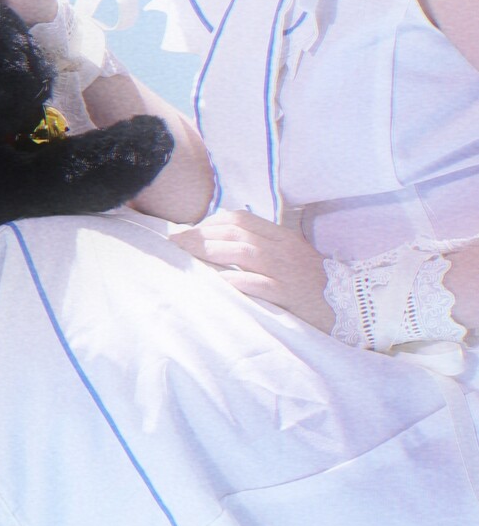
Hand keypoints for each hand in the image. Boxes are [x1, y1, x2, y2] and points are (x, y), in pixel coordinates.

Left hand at [168, 210, 334, 330]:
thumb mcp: (290, 258)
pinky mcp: (288, 295)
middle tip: (174, 245)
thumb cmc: (314, 285)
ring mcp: (286, 271)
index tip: (188, 234)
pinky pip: (257, 284)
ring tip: (184, 258)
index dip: (209, 224)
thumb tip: (224, 247)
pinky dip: (233, 281)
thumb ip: (263, 249)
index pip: (240, 219)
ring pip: (243, 253)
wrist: (352, 306)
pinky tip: (214, 282)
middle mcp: (282, 249)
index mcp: (282, 237)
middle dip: (200, 236)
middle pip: (235, 233)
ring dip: (209, 253)